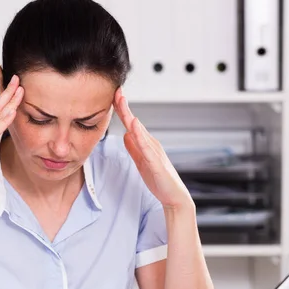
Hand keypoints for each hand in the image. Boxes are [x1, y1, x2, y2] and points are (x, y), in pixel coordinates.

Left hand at [113, 88, 192, 210]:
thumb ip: (134, 148)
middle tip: (117, 92)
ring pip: (139, 131)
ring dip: (130, 117)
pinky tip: (134, 126)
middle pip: (134, 123)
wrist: (174, 196)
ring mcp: (154, 152)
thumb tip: (125, 135)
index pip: (131, 124)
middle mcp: (151, 144)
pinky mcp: (156, 163)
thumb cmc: (159, 180)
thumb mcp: (141, 162)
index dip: (122, 111)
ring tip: (122, 104)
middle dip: (125, 107)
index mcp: (145, 144)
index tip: (114, 96)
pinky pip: (146, 147)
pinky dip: (140, 136)